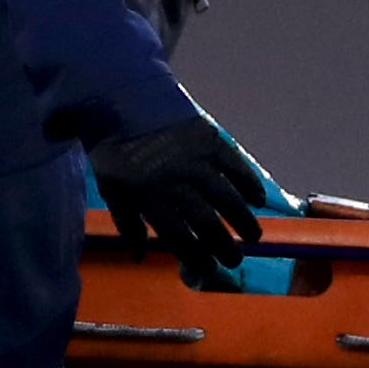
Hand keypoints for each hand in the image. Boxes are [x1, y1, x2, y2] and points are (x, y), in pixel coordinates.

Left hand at [92, 115, 273, 276]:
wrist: (119, 97)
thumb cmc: (113, 148)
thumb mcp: (111, 189)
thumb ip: (127, 224)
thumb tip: (140, 257)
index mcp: (148, 196)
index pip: (179, 236)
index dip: (196, 257)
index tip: (208, 271)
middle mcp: (175, 181)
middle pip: (206, 221)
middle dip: (224, 245)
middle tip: (234, 260)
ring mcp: (195, 158)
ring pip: (226, 197)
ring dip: (243, 220)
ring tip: (253, 236)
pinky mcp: (209, 138)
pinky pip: (235, 164)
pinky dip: (249, 183)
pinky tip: (257, 199)